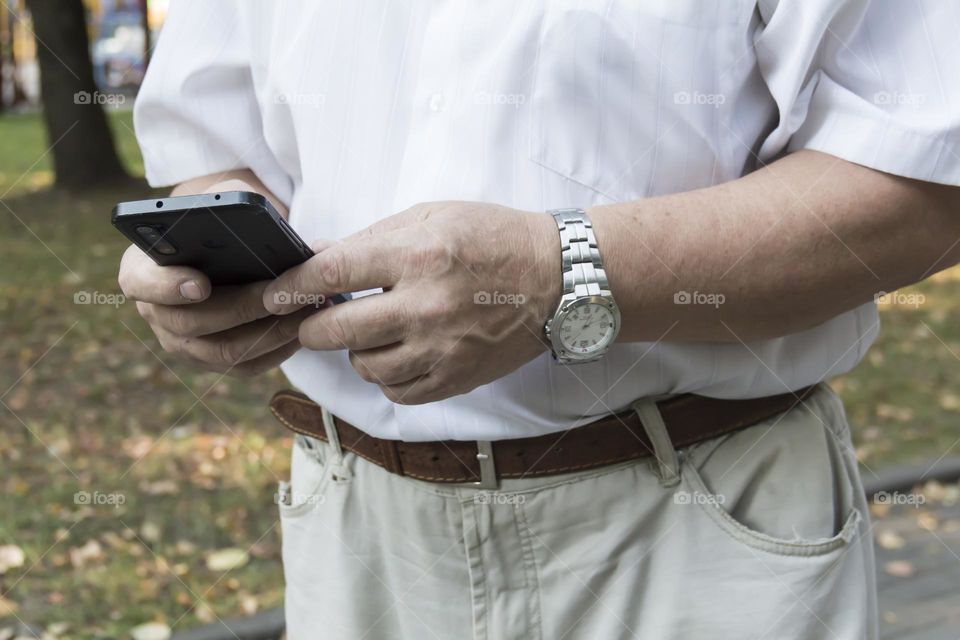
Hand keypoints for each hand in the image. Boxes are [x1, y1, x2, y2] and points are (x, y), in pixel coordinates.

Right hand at [118, 180, 308, 376]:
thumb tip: (255, 213)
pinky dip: (277, 351)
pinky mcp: (213, 361)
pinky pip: (245, 367)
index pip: (140, 284)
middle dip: (243, 308)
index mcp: (142, 270)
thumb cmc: (216, 222)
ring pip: (224, 351)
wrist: (222, 249)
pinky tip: (303, 329)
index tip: (200, 284)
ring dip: (268, 332)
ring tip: (304, 310)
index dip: (167, 287)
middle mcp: (156, 313)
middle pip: (192, 323)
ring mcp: (183, 344)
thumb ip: (224, 199)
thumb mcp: (215, 200)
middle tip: (280, 294)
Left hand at [263, 201, 560, 403]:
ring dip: (357, 350)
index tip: (273, 294)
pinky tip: (401, 353)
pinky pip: (397, 392)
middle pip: (337, 331)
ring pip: (364, 366)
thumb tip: (316, 257)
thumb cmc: (492, 239)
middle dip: (313, 327)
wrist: (554, 280)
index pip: (333, 274)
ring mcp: (441, 349)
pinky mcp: (455, 378)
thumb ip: (372, 239)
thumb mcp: (432, 217)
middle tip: (314, 320)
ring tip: (376, 330)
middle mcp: (425, 307)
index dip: (292, 286)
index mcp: (418, 256)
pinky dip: (388, 376)